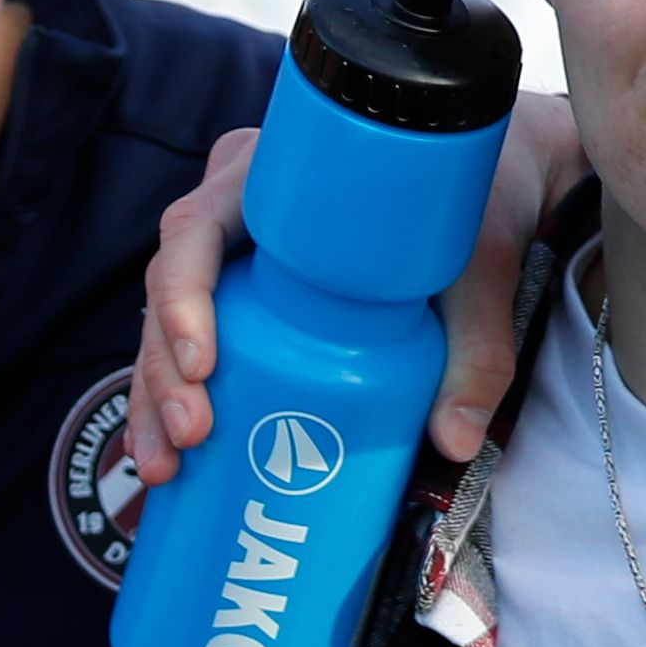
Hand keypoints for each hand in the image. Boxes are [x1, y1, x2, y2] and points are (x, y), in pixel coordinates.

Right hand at [125, 89, 580, 499]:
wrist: (491, 187)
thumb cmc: (475, 206)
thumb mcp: (481, 267)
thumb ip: (476, 347)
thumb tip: (456, 440)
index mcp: (271, 176)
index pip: (195, 229)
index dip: (183, 298)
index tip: (203, 364)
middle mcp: (236, 212)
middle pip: (169, 290)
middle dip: (162, 372)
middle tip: (189, 437)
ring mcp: (232, 258)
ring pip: (168, 326)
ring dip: (154, 400)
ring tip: (164, 470)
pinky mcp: (243, 299)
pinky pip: (189, 345)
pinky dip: (176, 401)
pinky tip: (173, 462)